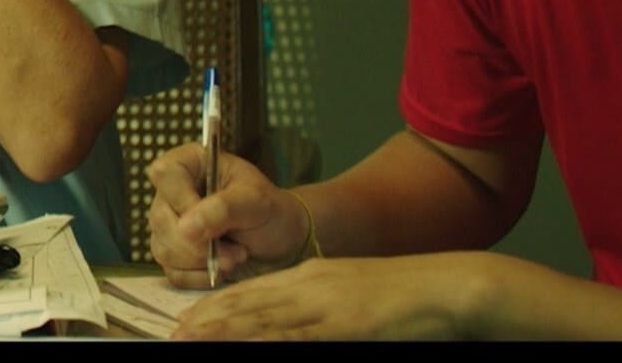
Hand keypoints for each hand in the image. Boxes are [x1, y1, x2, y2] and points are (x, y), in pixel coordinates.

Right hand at [146, 141, 306, 286]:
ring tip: (235, 256)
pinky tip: (222, 269)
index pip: (164, 174)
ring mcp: (169, 224)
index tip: (211, 221)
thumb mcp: (255, 201)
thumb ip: (223, 208)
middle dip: (199, 243)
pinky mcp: (173, 253)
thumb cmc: (270, 210)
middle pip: (160, 219)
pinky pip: (171, 272)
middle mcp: (172, 192)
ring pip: (163, 249)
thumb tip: (185, 228)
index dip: (182, 200)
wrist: (280, 240)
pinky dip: (199, 277)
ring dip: (202, 261)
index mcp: (189, 163)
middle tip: (236, 250)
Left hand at [171, 252, 492, 339]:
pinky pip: (298, 337)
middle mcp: (311, 286)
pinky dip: (268, 341)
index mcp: (311, 276)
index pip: (252, 292)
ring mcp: (327, 305)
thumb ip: (318, 306)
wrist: (447, 285)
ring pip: (265, 321)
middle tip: (173, 335)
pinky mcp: (347, 325)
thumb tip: (292, 324)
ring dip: (225, 333)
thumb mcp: (350, 293)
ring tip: (190, 340)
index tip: (186, 320)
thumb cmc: (404, 295)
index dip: (216, 307)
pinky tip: (248, 345)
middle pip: (249, 306)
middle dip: (208, 323)